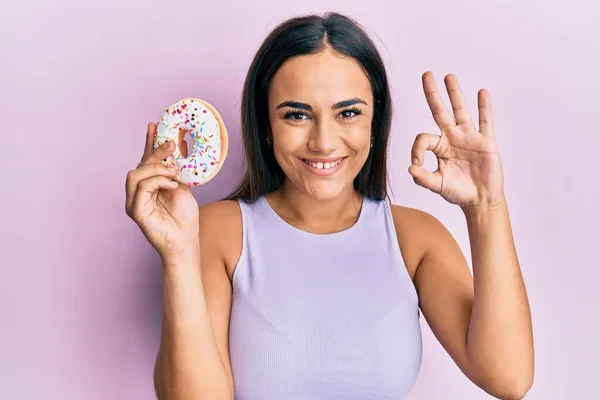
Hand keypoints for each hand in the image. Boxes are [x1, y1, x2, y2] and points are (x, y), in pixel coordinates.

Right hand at [125, 123, 199, 258]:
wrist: (186, 240)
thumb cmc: (184, 218)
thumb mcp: (183, 186)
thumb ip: (177, 169)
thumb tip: (178, 145)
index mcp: (149, 185)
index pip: (145, 160)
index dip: (148, 142)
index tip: (153, 125)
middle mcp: (138, 192)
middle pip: (140, 164)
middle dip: (155, 152)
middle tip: (172, 145)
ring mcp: (134, 201)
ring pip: (136, 174)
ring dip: (156, 169)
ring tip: (173, 174)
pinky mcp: (135, 211)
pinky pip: (141, 187)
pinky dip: (157, 182)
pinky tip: (172, 185)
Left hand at [408, 71, 505, 210]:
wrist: (480, 200)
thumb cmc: (458, 192)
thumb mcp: (437, 185)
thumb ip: (423, 178)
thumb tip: (410, 168)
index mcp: (439, 147)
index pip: (424, 138)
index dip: (417, 149)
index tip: (417, 163)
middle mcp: (452, 137)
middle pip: (440, 111)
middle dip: (433, 94)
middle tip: (426, 75)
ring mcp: (469, 137)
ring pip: (461, 111)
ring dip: (455, 94)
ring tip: (449, 77)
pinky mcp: (486, 141)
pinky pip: (485, 121)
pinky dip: (484, 107)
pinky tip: (482, 92)